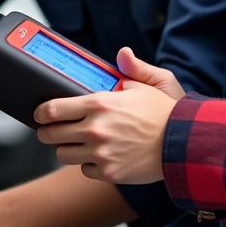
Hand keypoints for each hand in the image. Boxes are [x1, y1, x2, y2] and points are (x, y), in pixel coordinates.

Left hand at [33, 48, 181, 183]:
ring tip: (77, 143)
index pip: (53, 109)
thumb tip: (122, 54)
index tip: (39, 114)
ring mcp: (101, 153)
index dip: (40, 113)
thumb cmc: (168, 112)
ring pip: (63, 155)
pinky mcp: (109, 172)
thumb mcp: (154, 82)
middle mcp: (95, 129)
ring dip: (67, 149)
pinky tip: (100, 155)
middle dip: (47, 132)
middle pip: (50, 135)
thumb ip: (134, 68)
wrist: (186, 144)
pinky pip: (84, 170)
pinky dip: (88, 164)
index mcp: (100, 103)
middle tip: (50, 131)